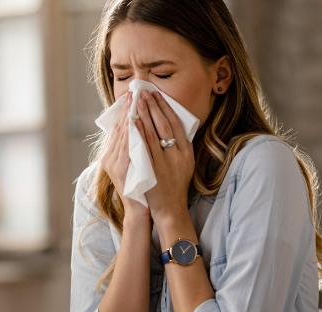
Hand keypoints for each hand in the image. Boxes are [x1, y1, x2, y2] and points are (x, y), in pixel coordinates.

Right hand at [100, 92, 150, 222]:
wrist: (140, 209)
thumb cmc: (141, 185)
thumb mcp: (136, 163)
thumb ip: (135, 147)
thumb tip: (140, 127)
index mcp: (112, 154)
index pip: (119, 127)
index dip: (125, 110)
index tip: (133, 94)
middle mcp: (109, 158)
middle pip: (119, 128)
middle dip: (128, 109)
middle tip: (135, 92)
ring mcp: (113, 165)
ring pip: (121, 136)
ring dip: (129, 117)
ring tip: (136, 101)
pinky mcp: (120, 171)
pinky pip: (126, 149)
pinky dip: (131, 135)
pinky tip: (137, 123)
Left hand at [133, 90, 194, 226]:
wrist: (170, 208)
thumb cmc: (175, 185)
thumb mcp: (184, 163)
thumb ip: (178, 146)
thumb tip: (170, 126)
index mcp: (187, 151)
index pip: (176, 123)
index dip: (166, 107)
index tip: (157, 95)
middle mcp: (179, 154)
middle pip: (165, 124)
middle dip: (154, 106)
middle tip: (144, 92)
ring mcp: (166, 162)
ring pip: (154, 133)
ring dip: (145, 115)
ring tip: (137, 101)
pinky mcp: (154, 169)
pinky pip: (146, 147)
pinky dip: (140, 132)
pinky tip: (134, 121)